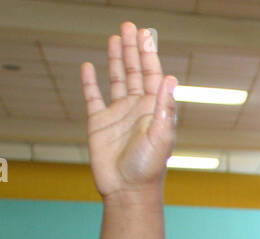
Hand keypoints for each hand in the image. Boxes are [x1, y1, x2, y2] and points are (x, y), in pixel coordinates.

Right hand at [80, 22, 176, 199]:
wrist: (127, 191)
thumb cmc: (148, 168)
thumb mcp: (160, 137)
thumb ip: (164, 107)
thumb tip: (170, 77)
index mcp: (153, 110)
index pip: (152, 75)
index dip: (148, 54)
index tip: (145, 33)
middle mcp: (136, 108)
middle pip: (134, 71)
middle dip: (132, 49)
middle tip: (128, 26)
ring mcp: (117, 115)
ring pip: (116, 80)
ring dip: (116, 59)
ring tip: (115, 38)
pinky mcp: (98, 123)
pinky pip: (93, 98)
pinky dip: (90, 82)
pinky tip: (89, 67)